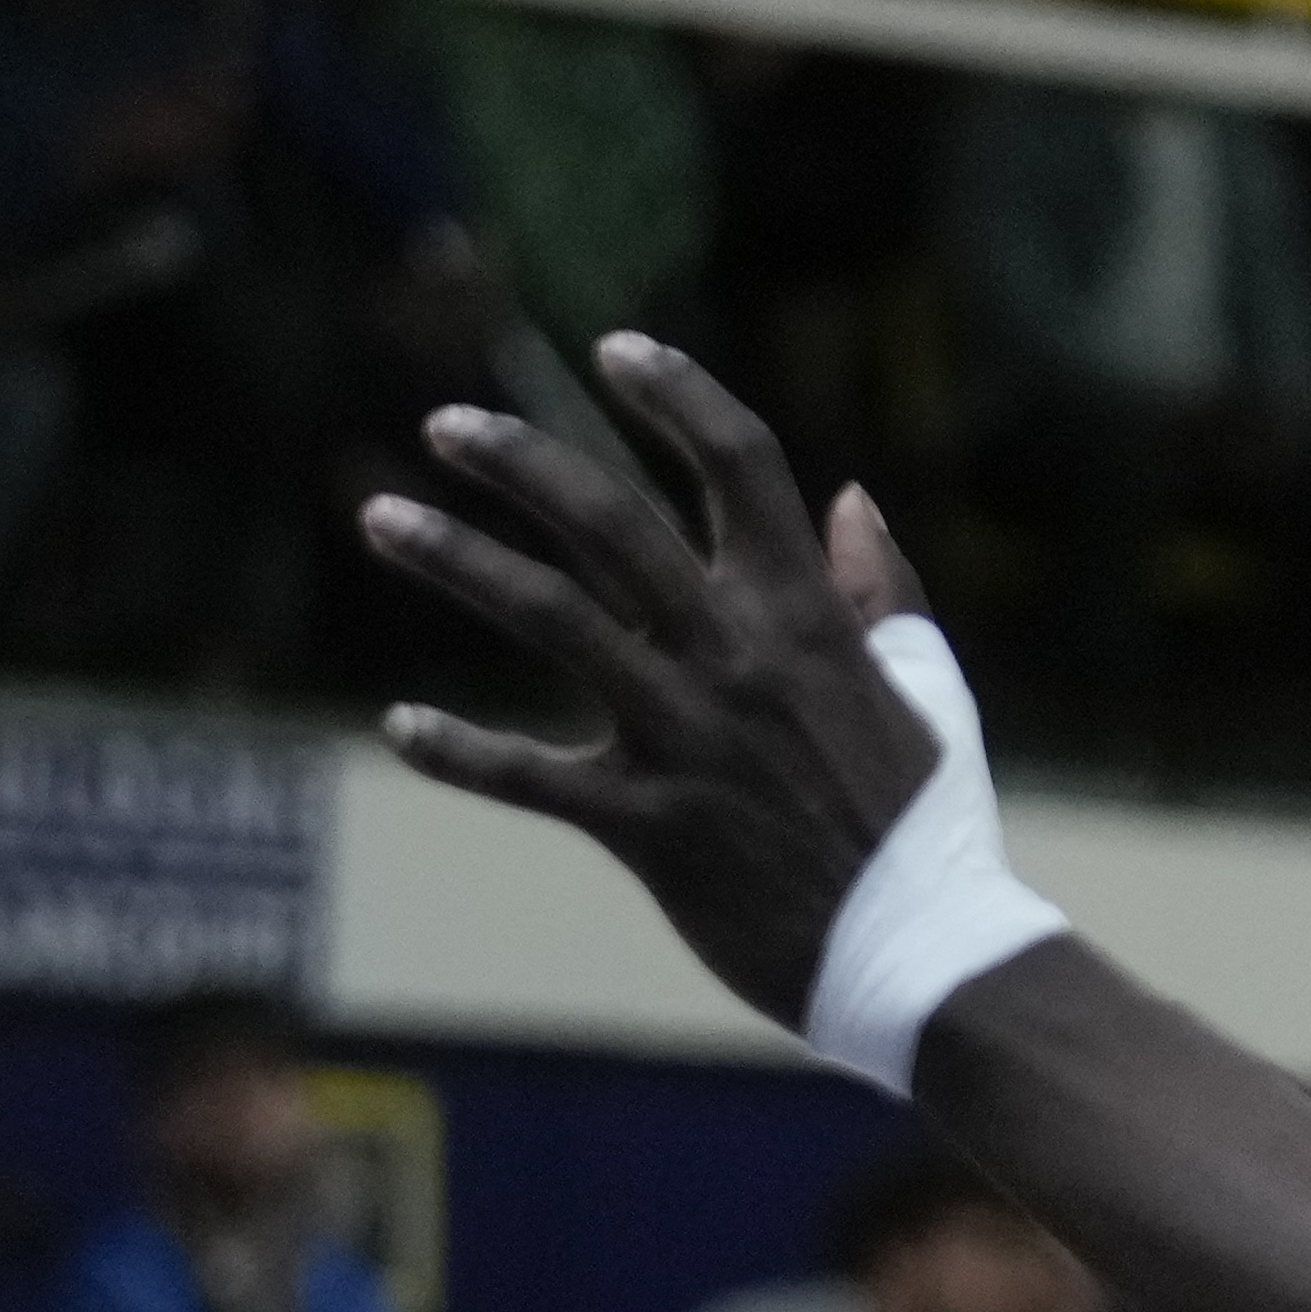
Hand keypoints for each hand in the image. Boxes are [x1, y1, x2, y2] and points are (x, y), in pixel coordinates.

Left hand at [357, 338, 942, 1024]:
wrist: (925, 959)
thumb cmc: (930, 829)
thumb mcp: (928, 693)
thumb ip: (882, 594)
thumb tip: (852, 499)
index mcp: (808, 615)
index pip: (741, 464)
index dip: (677, 391)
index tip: (615, 352)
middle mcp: (736, 656)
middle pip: (608, 519)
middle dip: (518, 458)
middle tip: (445, 426)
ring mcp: (686, 737)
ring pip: (549, 616)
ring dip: (455, 558)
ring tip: (381, 517)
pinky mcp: (649, 825)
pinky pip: (530, 778)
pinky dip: (458, 752)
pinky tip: (398, 729)